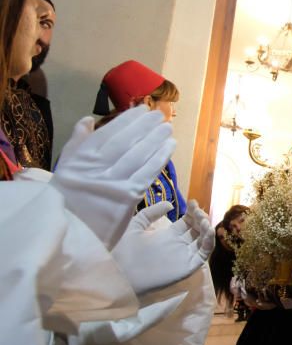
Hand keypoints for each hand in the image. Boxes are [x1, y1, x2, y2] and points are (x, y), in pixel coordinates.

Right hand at [51, 107, 174, 248]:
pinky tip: (170, 146)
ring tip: (167, 128)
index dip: (127, 120)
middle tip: (159, 116)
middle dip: (144, 126)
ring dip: (156, 138)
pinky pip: (147, 173)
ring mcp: (113, 182)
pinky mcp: (127, 197)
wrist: (71, 234)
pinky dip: (160, 157)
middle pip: (126, 141)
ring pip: (139, 154)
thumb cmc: (69, 200)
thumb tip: (88, 119)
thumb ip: (77, 143)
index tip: (141, 110)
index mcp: (81, 159)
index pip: (107, 133)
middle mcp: (96, 168)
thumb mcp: (67, 168)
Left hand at [111, 199, 213, 295]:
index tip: (192, 202)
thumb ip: (151, 213)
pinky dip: (209, 242)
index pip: (187, 222)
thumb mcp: (136, 225)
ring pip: (203, 241)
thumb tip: (170, 205)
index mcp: (168, 235)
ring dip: (207, 228)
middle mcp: (179, 245)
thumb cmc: (123, 250)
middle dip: (201, 218)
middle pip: (197, 230)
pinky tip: (207, 230)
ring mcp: (184, 256)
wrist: (119, 273)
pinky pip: (203, 254)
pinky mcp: (188, 266)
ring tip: (203, 219)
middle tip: (198, 211)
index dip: (192, 212)